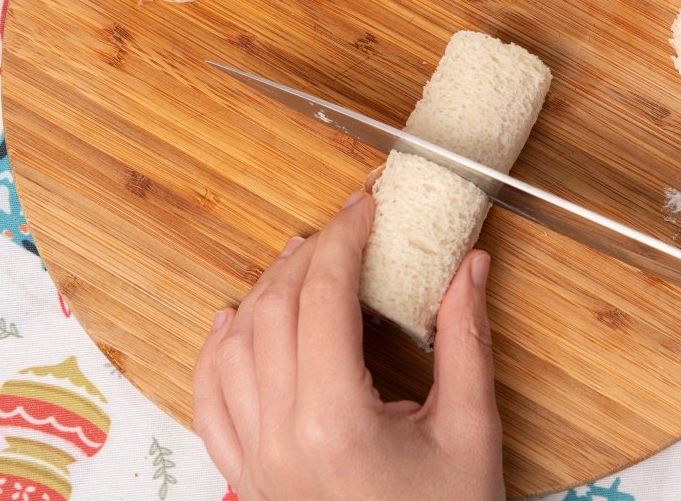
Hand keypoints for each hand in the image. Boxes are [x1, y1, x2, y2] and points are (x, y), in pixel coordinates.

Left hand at [193, 189, 505, 500]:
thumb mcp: (472, 432)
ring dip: (264, 293)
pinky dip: (215, 352)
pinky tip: (233, 322)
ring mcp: (254, 460)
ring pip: (234, 348)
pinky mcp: (247, 477)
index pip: (323, 299)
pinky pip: (209, 400)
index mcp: (335, 422)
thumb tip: (470, 265)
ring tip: (298, 261)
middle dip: (307, 255)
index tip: (365, 205)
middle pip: (273, 311)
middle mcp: (279, 438)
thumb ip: (467, 341)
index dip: (344, 239)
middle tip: (344, 229)